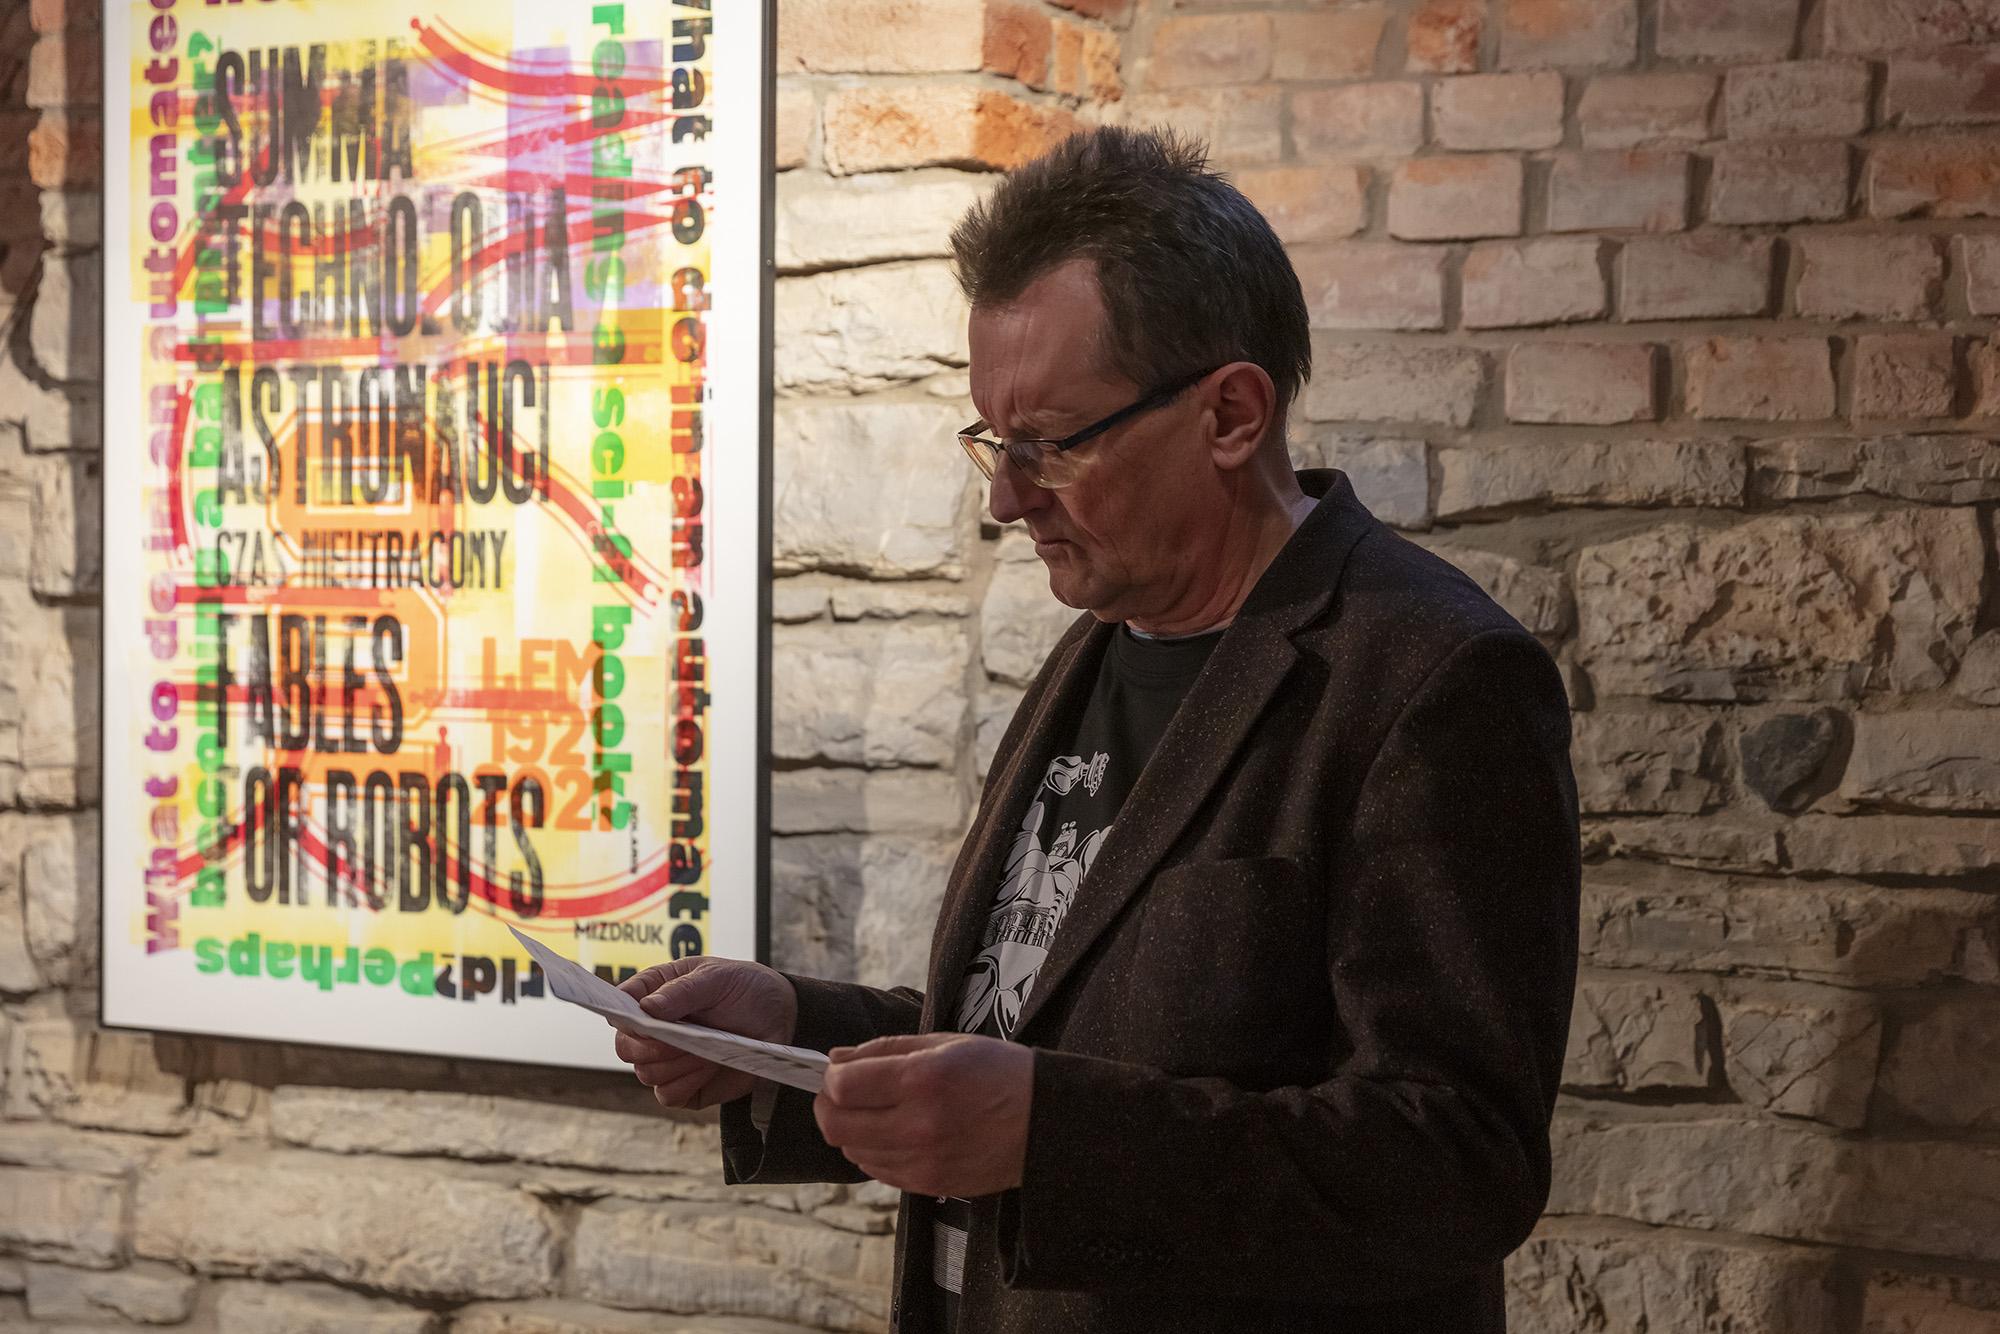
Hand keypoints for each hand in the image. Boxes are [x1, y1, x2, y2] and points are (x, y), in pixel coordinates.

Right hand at [613, 956, 798, 1110]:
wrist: (782, 1021)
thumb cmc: (747, 990)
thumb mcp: (718, 978)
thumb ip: (682, 991)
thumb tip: (646, 1008)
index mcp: (656, 992)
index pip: (620, 1005)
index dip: (622, 1014)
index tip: (642, 1019)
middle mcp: (655, 1028)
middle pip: (625, 1047)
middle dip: (652, 1046)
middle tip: (683, 1037)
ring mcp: (668, 1059)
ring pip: (646, 1074)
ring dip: (677, 1064)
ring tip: (706, 1048)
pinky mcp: (685, 1086)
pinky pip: (668, 1096)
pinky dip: (687, 1084)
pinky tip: (709, 1066)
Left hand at [813, 1032, 1033, 1197]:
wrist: (1044, 1121)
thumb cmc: (998, 1072)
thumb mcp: (945, 1043)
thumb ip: (885, 1049)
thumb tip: (836, 1058)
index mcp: (922, 1080)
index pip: (842, 1086)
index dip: (831, 1077)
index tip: (839, 1071)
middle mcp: (918, 1125)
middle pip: (837, 1125)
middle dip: (829, 1106)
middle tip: (843, 1094)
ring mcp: (922, 1161)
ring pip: (852, 1152)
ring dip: (852, 1130)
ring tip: (875, 1113)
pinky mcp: (929, 1184)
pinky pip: (877, 1171)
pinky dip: (874, 1152)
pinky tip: (894, 1134)